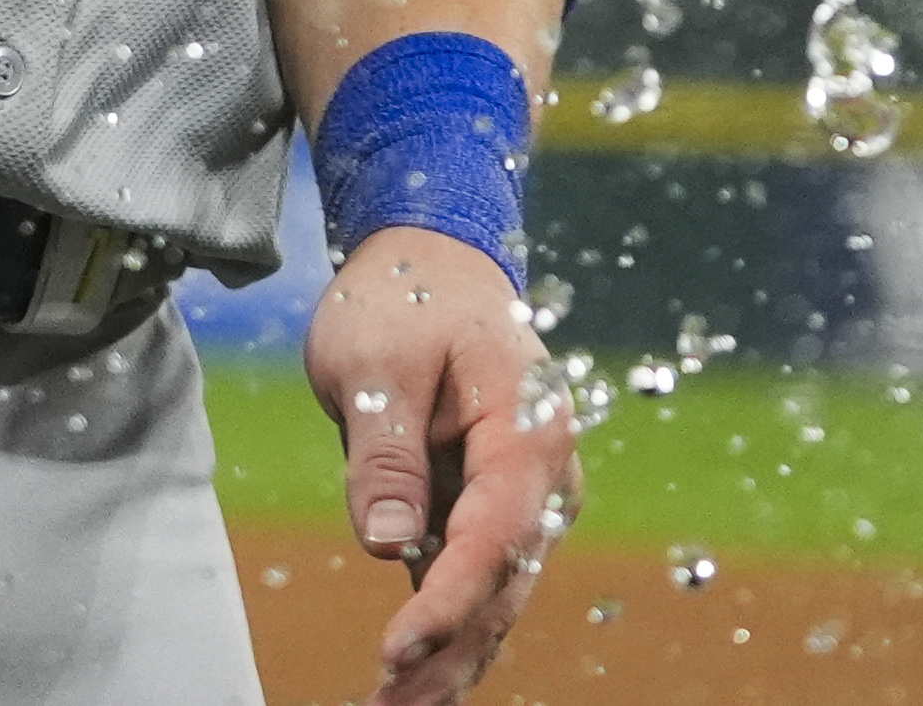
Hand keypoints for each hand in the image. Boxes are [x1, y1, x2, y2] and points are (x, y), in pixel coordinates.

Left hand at [301, 223, 575, 705]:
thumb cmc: (405, 297)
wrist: (431, 259)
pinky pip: (472, 584)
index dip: (446, 601)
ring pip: (493, 597)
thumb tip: (386, 542)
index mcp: (529, 426)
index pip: (494, 533)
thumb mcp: (378, 358)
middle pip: (502, 582)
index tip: (397, 652)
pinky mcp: (488, 515)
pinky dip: (443, 634)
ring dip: (448, 659)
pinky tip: (408, 687)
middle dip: (449, 653)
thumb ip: (385, 451)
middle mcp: (543, 474)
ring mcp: (522, 500)